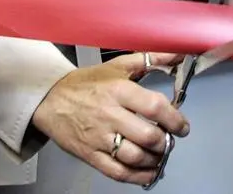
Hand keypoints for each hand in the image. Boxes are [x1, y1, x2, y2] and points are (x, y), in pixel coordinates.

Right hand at [32, 52, 188, 185]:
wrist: (50, 99)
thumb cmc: (87, 83)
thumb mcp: (119, 65)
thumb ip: (151, 59)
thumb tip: (179, 55)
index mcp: (119, 90)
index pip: (154, 106)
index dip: (174, 119)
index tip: (182, 126)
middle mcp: (110, 115)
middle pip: (147, 136)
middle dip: (166, 142)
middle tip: (170, 140)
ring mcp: (99, 138)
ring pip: (135, 157)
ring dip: (154, 159)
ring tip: (160, 154)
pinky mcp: (90, 155)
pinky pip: (118, 172)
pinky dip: (138, 177)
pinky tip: (148, 173)